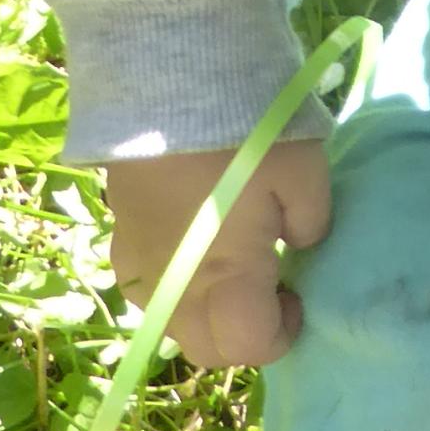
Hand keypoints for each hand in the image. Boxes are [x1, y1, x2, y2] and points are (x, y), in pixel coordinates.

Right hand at [107, 140, 331, 369]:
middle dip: (242, 335)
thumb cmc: (247, 131)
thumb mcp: (305, 174)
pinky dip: (173, 288)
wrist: (169, 80)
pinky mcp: (118, 236)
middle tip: (267, 289)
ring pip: (171, 323)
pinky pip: (144, 289)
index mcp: (225, 277)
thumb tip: (298, 246)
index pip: (250, 347)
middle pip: (207, 349)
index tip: (296, 297)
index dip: (283, 334)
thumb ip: (311, 225)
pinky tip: (193, 249)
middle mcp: (174, 286)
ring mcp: (139, 264)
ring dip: (205, 316)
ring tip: (229, 269)